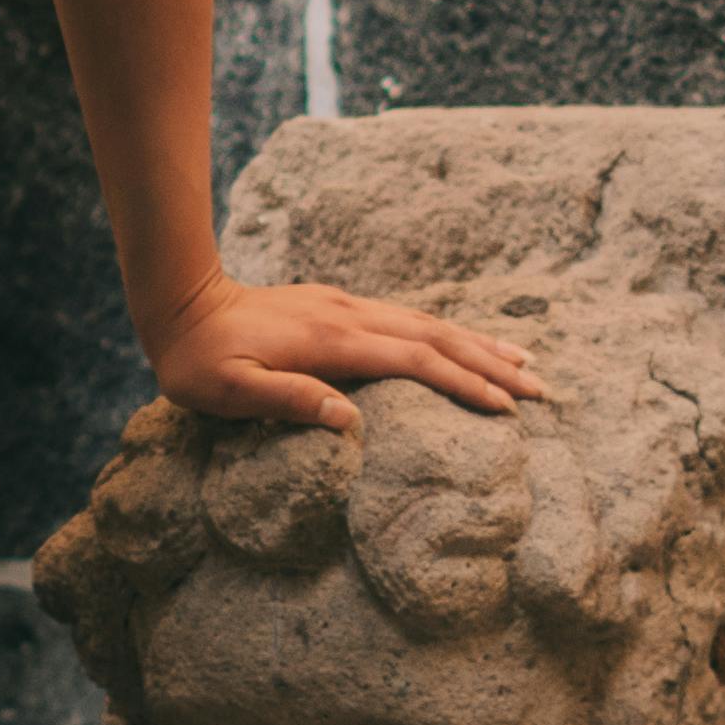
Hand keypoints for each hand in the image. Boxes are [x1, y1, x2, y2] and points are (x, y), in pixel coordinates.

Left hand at [146, 271, 538, 434]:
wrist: (180, 304)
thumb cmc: (199, 361)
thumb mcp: (229, 391)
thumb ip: (288, 401)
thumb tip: (350, 421)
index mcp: (333, 341)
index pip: (416, 362)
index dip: (464, 385)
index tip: (507, 409)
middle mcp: (350, 316)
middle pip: (437, 338)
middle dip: (492, 364)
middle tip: (543, 390)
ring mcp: (346, 307)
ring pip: (428, 324)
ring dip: (478, 345)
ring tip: (525, 363)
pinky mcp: (339, 306)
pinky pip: (408, 320)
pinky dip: (446, 334)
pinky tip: (462, 344)